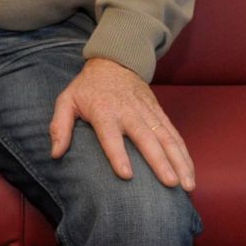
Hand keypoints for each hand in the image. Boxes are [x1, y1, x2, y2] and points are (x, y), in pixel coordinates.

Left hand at [49, 58, 194, 191]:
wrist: (114, 60)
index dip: (118, 154)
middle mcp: (128, 112)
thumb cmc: (87, 87)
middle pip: (146, 138)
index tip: (126, 175)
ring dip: (178, 161)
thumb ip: (59, 126)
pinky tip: (190, 172)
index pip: (111, 135)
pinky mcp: (159, 112)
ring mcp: (147, 112)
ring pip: (166, 138)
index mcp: (104, 111)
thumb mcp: (66, 100)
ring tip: (187, 184)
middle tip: (169, 183)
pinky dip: (184, 153)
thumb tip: (55, 153)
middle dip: (159, 161)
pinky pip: (174, 133)